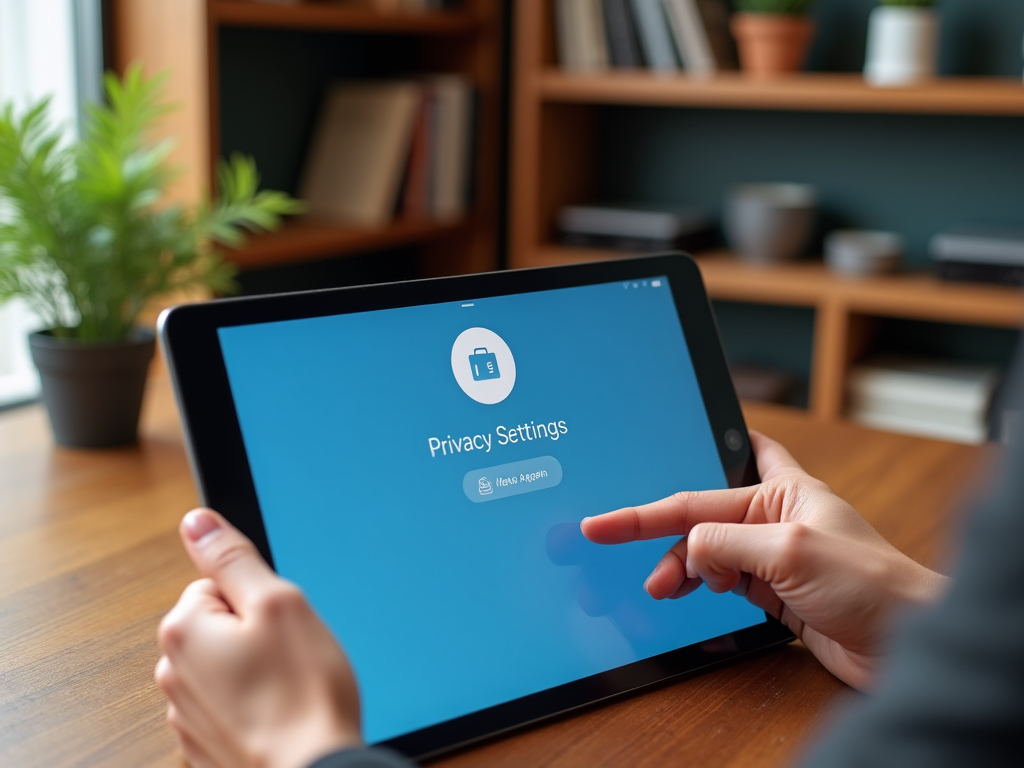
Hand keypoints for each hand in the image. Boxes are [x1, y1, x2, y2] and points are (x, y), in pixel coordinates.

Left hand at [156, 509, 360, 767]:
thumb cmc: (302, 696)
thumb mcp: (278, 603)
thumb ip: (233, 558)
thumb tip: (198, 521)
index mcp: (184, 630)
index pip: (220, 583)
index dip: (261, 599)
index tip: (281, 624)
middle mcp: (173, 672)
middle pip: (223, 624)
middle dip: (259, 634)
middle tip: (290, 656)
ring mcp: (188, 712)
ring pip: (231, 664)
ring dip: (259, 670)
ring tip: (289, 688)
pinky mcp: (207, 742)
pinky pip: (233, 702)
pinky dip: (257, 704)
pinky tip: (282, 713)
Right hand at [581, 431, 947, 690]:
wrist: (908, 642)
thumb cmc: (872, 583)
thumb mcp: (791, 551)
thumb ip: (729, 542)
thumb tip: (688, 551)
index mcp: (781, 490)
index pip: (700, 490)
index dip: (650, 498)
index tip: (607, 515)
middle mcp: (772, 520)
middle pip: (697, 523)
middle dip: (659, 539)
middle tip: (615, 551)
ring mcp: (771, 557)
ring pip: (706, 557)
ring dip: (679, 571)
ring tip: (661, 590)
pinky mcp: (774, 593)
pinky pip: (722, 584)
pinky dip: (700, 589)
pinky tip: (688, 596)